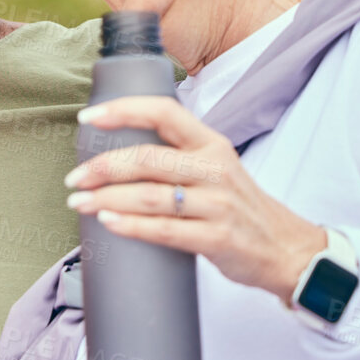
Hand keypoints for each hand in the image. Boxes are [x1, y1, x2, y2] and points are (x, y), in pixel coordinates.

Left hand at [65, 96, 325, 301]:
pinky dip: (131, 226)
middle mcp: (215, 169)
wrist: (285, 249)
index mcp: (212, 144)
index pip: (164, 112)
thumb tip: (118, 155)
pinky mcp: (217, 239)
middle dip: (104, 166)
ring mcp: (218, 205)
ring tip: (79, 203)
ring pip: (151, 195)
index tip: (88, 116)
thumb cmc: (240, 208)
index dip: (123, 110)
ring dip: (107, 198)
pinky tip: (107, 222)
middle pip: (149, 158)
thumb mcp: (217, 168)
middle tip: (74, 178)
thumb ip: (178, 157)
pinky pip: (165, 230)